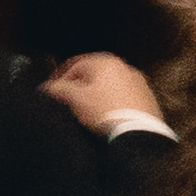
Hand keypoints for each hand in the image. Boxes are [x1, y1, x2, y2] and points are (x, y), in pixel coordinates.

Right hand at [44, 54, 163, 139]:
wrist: (139, 134)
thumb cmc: (107, 113)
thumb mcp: (76, 99)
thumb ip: (59, 89)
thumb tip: (48, 88)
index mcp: (106, 62)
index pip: (75, 64)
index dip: (60, 78)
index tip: (53, 91)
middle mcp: (124, 68)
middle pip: (93, 75)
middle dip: (79, 87)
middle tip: (68, 101)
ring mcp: (138, 84)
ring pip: (109, 87)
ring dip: (96, 96)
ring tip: (86, 112)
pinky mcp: (147, 100)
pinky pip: (123, 99)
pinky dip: (112, 105)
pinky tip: (106, 118)